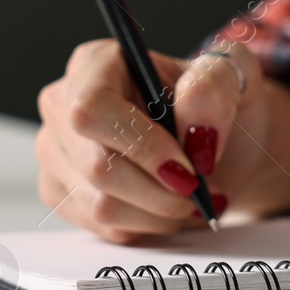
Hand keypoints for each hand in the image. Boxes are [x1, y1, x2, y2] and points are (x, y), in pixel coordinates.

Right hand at [35, 40, 271, 242]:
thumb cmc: (215, 106)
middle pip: (97, 166)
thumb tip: (195, 129)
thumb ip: (215, 87)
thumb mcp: (234, 78)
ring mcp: (56, 151)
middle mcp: (63, 104)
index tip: (186, 169)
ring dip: (160, 212)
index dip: (139, 145)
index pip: (92, 109)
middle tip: (201, 190)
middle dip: (161, 191)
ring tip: (191, 197)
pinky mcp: (61, 192)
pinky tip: (168, 205)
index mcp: (96, 64)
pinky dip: (148, 224)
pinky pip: (103, 225)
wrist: (211, 145)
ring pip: (101, 204)